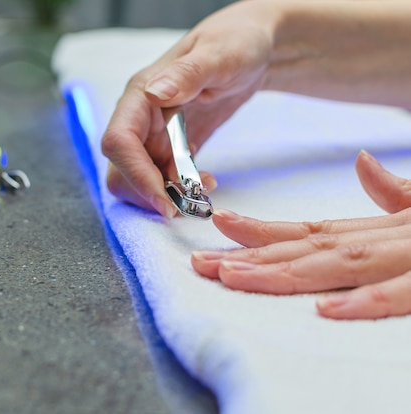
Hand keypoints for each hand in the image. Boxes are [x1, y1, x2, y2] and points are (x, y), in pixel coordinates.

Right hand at [101, 1, 276, 216]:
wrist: (254, 49)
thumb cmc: (237, 43)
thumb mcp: (220, 55)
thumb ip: (187, 74)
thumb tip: (154, 94)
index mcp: (141, 95)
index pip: (118, 142)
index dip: (136, 176)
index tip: (165, 200)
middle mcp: (139, 119)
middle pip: (121, 171)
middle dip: (151, 193)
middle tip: (190, 203)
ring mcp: (153, 136)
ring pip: (140, 182)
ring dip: (167, 196)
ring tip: (204, 191)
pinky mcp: (170, 148)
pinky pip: (162, 180)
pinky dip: (179, 191)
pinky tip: (206, 182)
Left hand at [191, 150, 410, 319]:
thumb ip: (394, 194)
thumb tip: (362, 162)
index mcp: (378, 229)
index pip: (309, 229)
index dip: (261, 229)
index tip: (218, 221)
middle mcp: (385, 240)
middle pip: (308, 249)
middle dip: (251, 256)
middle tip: (200, 262)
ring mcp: (409, 259)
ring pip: (339, 265)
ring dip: (284, 272)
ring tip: (231, 275)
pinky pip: (399, 295)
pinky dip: (363, 301)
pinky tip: (322, 310)